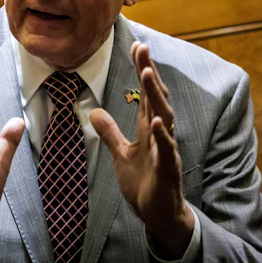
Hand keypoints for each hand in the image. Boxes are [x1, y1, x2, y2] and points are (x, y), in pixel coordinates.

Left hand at [90, 42, 192, 258]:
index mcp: (148, 129)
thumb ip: (110, 132)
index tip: (136, 47)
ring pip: (163, 117)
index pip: (145, 94)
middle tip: (142, 48)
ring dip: (156, 95)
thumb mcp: (120, 154)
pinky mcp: (168, 169)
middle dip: (149, 72)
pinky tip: (157, 119)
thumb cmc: (143, 183)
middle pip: (156, 97)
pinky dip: (163, 134)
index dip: (141, 70)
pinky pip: (166, 149)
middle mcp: (160, 134)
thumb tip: (93, 111)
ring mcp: (165, 150)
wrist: (157, 215)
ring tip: (147, 72)